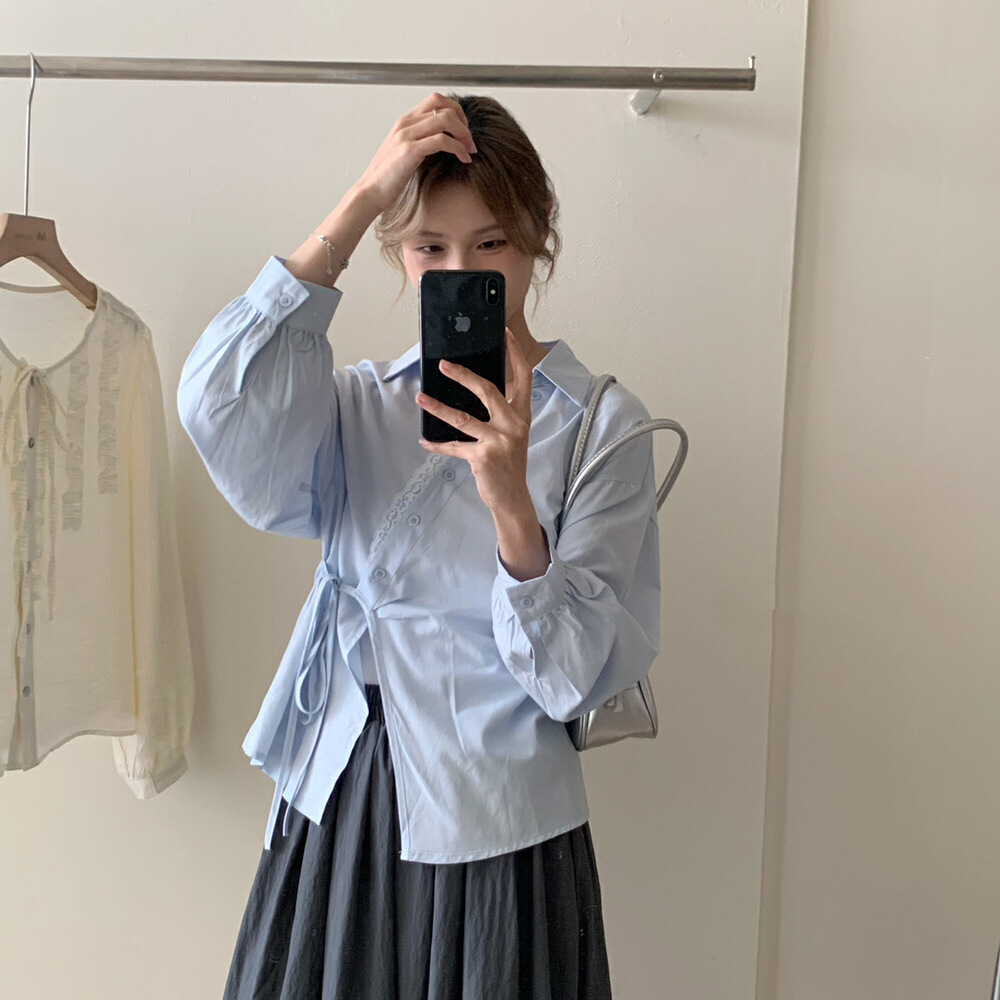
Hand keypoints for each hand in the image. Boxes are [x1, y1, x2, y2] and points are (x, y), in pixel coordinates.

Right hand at [353, 93, 476, 213]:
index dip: (456, 111)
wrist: (370, 193)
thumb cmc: (388, 179)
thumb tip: (445, 144)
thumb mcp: (406, 154)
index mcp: (405, 122)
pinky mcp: (410, 151)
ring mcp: (406, 135)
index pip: (436, 100)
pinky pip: (443, 140)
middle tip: (470, 142)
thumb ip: (421, 143)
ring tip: (469, 151)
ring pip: (446, 119)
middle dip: (463, 121)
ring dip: (464, 134)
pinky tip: (464, 160)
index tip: (464, 131)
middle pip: (444, 105)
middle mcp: (406, 124)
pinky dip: (458, 148)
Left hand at [416, 329, 534, 514]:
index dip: (515, 354)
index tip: (504, 334)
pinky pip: (454, 445)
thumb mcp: (512, 435)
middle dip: (464, 375)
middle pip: (488, 390)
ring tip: (421, 398)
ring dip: (438, 407)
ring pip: (463, 417)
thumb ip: (500, 413)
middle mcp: (514, 425)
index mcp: (522, 416)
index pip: (523, 378)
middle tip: (444, 365)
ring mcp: (499, 440)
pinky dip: (437, 443)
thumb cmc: (509, 464)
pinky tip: (425, 439)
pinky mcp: (483, 456)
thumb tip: (473, 390)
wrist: (513, 498)